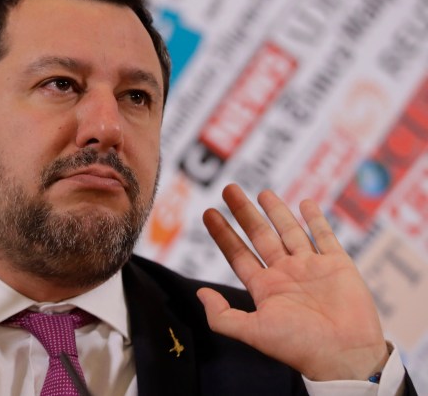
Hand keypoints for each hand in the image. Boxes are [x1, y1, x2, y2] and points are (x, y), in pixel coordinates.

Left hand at [197, 184, 387, 380]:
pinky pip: (325, 237)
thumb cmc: (300, 347)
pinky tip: (305, 203)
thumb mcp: (253, 331)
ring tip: (262, 193)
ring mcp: (311, 267)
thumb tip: (200, 294)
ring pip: (289, 231)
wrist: (344, 356)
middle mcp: (286, 274)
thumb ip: (222, 315)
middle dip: (244, 213)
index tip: (208, 213)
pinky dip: (316, 219)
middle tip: (229, 189)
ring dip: (276, 211)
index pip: (238, 254)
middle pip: (260, 235)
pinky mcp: (338, 265)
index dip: (223, 234)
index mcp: (266, 288)